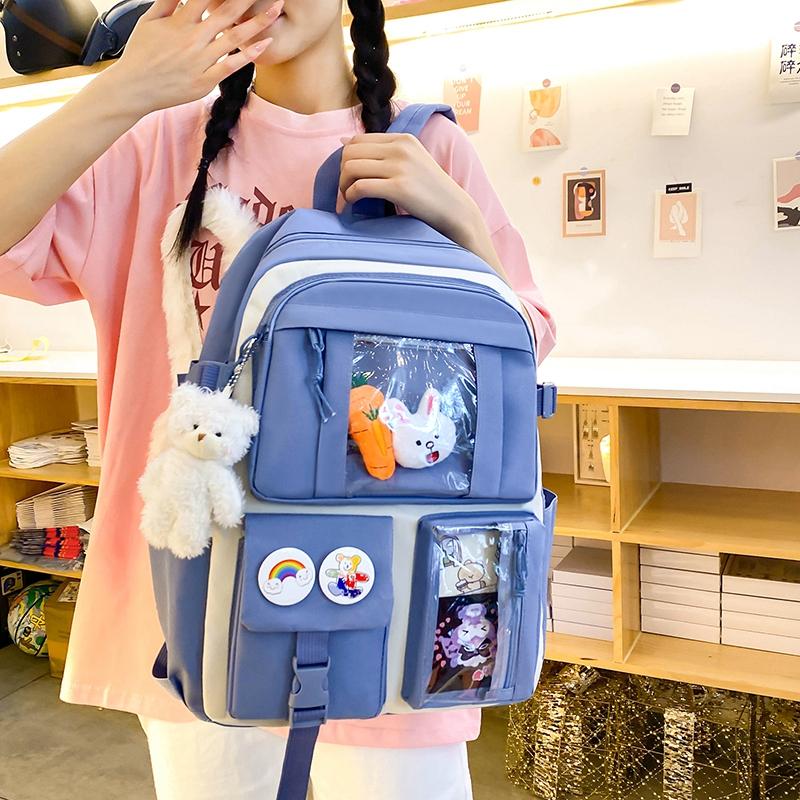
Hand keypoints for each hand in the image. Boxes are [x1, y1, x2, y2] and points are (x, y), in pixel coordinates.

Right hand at [103, 0, 282, 115]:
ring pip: (235, 38)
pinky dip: (249, 54)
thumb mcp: (149, 21)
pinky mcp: (205, 81)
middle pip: (227, 13)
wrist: (134, 88)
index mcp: (178, 22)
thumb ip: (168, 0)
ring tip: (277, 9)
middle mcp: (192, 39)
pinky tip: (265, 43)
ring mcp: (200, 61)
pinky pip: (232, 66)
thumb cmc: (141, 53)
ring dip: (259, 22)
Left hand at [339, 132, 481, 244]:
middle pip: (350, 152)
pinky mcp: (399, 188)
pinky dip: (350, 196)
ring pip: (351, 167)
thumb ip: (382, 151)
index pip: (358, 140)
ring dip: (343, 185)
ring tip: (348, 197)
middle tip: (346, 189)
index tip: (350, 178)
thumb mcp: (411, 161)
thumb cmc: (430, 191)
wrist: (455, 209)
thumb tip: (343, 141)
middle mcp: (400, 148)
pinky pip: (360, 187)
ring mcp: (400, 167)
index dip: (346, 159)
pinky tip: (354, 203)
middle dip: (342, 172)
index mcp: (403, 139)